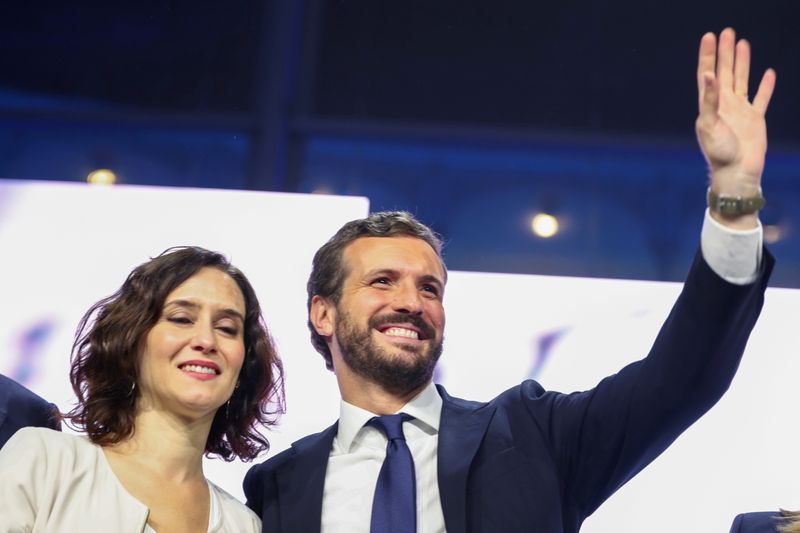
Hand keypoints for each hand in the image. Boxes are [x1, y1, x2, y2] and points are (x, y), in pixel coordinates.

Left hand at [695, 28, 775, 225]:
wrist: (736, 173)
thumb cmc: (719, 153)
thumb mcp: (709, 125)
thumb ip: (709, 100)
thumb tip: (709, 74)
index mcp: (710, 105)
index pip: (707, 74)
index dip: (708, 55)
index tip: (709, 36)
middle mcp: (724, 105)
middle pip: (725, 72)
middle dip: (725, 52)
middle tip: (727, 32)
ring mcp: (740, 111)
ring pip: (742, 80)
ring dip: (742, 62)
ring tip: (743, 43)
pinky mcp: (756, 119)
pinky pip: (761, 98)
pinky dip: (765, 86)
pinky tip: (768, 73)